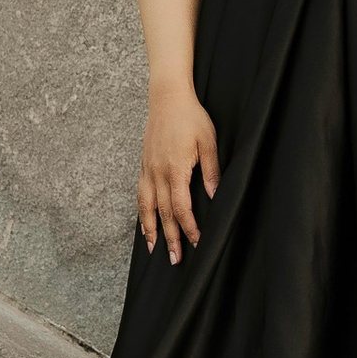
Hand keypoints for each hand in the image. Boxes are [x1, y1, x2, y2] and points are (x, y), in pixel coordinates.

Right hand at [139, 80, 220, 263]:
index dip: (189, 228)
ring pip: (147, 207)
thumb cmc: (191, 117)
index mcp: (176, 169)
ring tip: (155, 250)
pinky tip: (144, 224)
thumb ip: (212, 171)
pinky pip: (141, 195)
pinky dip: (142, 213)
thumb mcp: (209, 142)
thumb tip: (215, 196)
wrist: (167, 98)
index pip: (182, 208)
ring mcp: (148, 170)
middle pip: (164, 213)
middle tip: (175, 260)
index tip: (198, 243)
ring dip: (151, 230)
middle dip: (170, 238)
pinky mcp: (144, 165)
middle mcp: (158, 173)